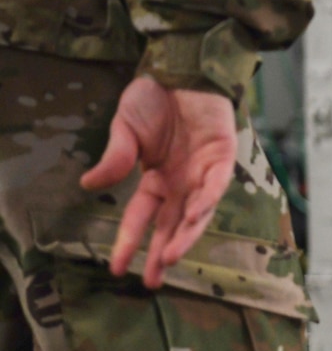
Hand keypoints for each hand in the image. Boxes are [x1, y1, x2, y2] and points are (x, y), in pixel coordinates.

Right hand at [80, 77, 239, 288]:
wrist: (180, 69)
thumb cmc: (153, 98)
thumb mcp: (125, 129)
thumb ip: (115, 159)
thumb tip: (89, 186)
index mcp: (157, 181)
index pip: (141, 218)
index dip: (129, 242)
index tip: (117, 268)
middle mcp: (182, 184)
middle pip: (172, 226)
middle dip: (161, 254)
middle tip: (151, 282)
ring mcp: (204, 173)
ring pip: (196, 214)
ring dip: (184, 235)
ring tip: (169, 257)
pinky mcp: (223, 158)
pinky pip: (215, 186)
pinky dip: (205, 201)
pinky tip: (191, 217)